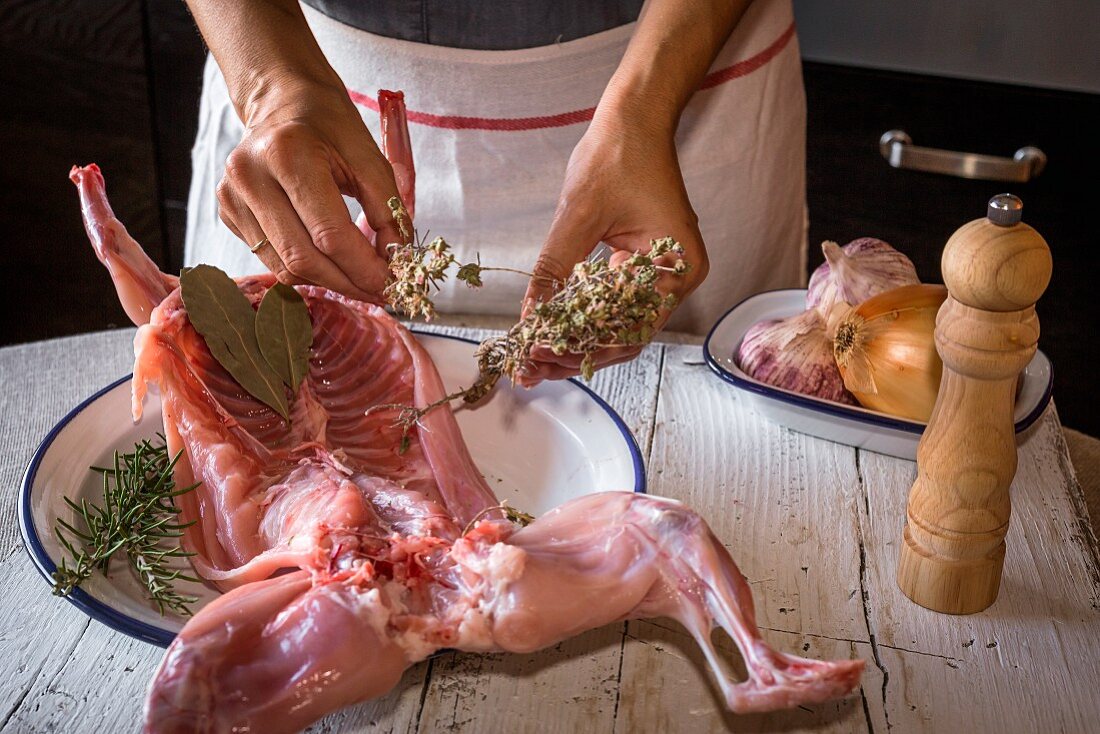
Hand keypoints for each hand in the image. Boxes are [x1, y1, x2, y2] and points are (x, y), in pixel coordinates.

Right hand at [216, 78, 405, 301]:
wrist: (282, 102)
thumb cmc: (329, 125)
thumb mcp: (370, 157)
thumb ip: (388, 209)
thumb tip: (397, 262)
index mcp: (288, 153)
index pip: (329, 233)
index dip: (363, 268)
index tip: (392, 283)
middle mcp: (250, 176)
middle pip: (303, 258)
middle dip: (348, 283)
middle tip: (380, 291)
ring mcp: (231, 197)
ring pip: (285, 268)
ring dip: (329, 282)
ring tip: (359, 280)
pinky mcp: (227, 213)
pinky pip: (272, 259)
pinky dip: (307, 269)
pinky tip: (330, 262)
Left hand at [519, 113, 708, 384]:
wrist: (635, 119)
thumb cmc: (618, 155)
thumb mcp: (580, 214)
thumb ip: (555, 268)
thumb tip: (530, 315)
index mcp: (677, 268)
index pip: (631, 329)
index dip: (584, 347)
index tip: (541, 351)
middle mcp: (676, 278)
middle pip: (626, 336)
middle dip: (578, 353)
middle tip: (533, 366)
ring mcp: (661, 273)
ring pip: (618, 326)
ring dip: (578, 341)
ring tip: (536, 355)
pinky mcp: (642, 265)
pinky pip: (614, 305)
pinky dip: (584, 318)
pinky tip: (551, 329)